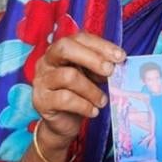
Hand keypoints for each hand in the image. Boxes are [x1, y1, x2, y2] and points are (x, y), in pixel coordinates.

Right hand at [31, 32, 124, 148]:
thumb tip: (117, 64)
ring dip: (91, 90)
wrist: (63, 122)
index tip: (120, 56)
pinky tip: (93, 111)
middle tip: (110, 71)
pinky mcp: (41, 100)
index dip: (101, 45)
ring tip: (102, 101)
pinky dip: (84, 106)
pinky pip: (65, 99)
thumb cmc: (79, 94)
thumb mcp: (91, 76)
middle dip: (92, 59)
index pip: (79, 38)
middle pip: (65, 48)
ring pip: (68, 76)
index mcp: (60, 50)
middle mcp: (47, 61)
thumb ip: (100, 67)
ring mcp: (41, 80)